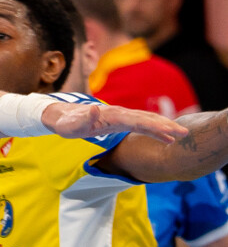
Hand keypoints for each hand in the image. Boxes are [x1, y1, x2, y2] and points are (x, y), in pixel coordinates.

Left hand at [42, 100, 185, 144]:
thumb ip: (83, 118)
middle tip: (184, 133)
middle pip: (146, 119)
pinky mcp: (121, 122)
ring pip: (147, 120)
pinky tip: (166, 137)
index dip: (153, 126)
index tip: (168, 132)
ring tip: (182, 134)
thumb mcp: (71, 124)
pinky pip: (142, 125)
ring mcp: (121, 117)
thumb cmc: (66, 123)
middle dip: (166, 126)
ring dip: (164, 126)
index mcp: (111, 115)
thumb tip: (93, 109)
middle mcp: (119, 113)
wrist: (62, 116)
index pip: (136, 121)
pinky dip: (155, 130)